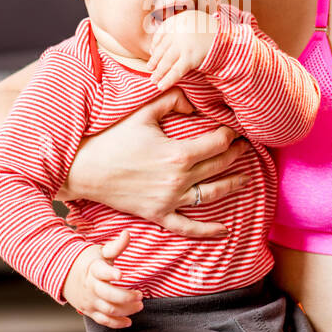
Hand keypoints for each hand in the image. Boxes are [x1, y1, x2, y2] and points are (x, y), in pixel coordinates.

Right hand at [60, 87, 249, 236]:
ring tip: (246, 178)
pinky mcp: (159, 215)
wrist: (85, 170)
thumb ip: (172, 100)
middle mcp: (179, 180)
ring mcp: (170, 200)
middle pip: (219, 166)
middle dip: (237, 154)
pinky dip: (208, 231)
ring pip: (212, 195)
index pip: (218, 143)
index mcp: (178, 154)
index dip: (231, 134)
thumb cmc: (112, 139)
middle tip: (246, 147)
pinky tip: (225, 230)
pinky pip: (188, 227)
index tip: (236, 129)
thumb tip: (194, 103)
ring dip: (233, 185)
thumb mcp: (143, 113)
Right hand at [63, 231, 143, 328]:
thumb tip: (128, 233)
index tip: (121, 274)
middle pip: (108, 295)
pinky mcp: (90, 311)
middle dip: (126, 297)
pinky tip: (128, 321)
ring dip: (126, 310)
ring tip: (139, 305)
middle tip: (140, 295)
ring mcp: (90, 300)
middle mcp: (91, 286)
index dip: (111, 273)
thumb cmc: (88, 262)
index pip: (101, 271)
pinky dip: (116, 323)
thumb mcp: (100, 252)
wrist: (65, 276)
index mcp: (94, 270)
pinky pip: (103, 320)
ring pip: (108, 309)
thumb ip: (116, 246)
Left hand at [147, 10, 218, 91]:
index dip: (155, 45)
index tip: (152, 52)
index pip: (160, 34)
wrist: (227, 37)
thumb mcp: (193, 19)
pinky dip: (167, 79)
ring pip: (166, 61)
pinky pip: (176, 71)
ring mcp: (183, 45)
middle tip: (149, 68)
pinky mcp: (189, 57)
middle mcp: (177, 32)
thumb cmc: (210, 30)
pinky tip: (161, 86)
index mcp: (177, 20)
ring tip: (153, 80)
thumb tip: (163, 39)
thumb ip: (179, 25)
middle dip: (154, 60)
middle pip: (161, 49)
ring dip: (158, 72)